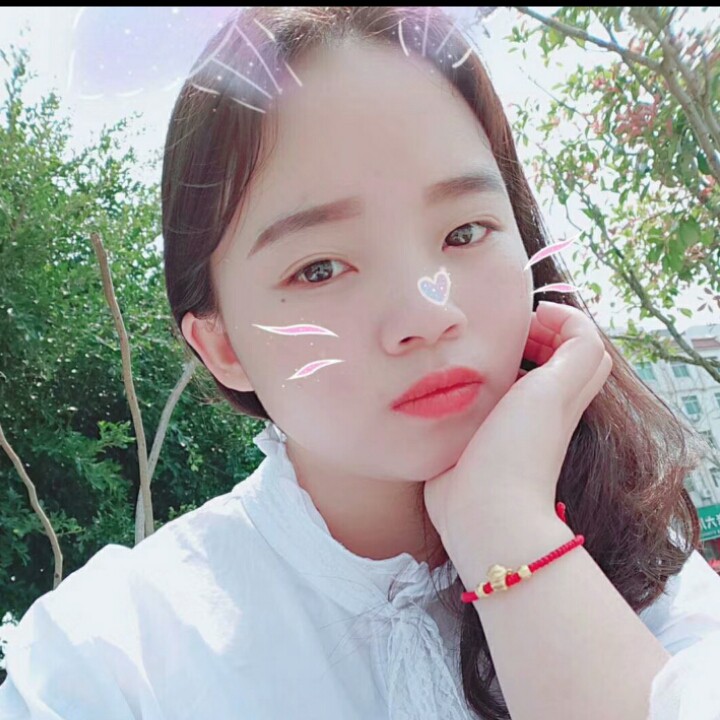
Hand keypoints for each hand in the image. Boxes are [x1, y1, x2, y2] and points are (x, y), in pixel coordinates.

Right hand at [423, 301, 611, 546]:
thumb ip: (576, 350)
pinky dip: (468, 383)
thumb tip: (562, 317)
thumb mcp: (556, 390)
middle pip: (548, 361)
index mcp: (560, 394)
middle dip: (529, 334)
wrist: (483, 512)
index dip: (560, 322)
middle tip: (500, 326)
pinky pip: (475, 401)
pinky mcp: (473, 441)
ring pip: (509, 379)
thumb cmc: (518, 450)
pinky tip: (449, 379)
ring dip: (497, 357)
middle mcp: (536, 409)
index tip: (528, 313)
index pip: (578, 349)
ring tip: (473, 346)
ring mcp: (504, 427)